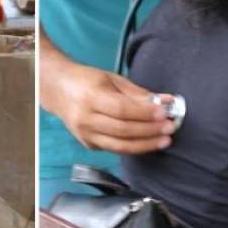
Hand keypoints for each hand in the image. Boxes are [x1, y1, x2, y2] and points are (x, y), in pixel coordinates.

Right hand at [44, 60, 173, 154]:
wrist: (58, 91)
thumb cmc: (87, 81)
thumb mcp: (112, 79)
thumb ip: (138, 93)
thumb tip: (164, 101)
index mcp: (91, 97)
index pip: (122, 110)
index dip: (145, 113)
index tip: (164, 112)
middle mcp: (86, 119)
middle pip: (123, 130)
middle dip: (150, 131)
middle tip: (170, 127)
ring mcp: (85, 135)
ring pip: (119, 146)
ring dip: (145, 144)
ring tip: (164, 140)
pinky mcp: (88, 144)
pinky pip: (115, 149)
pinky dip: (133, 147)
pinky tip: (149, 143)